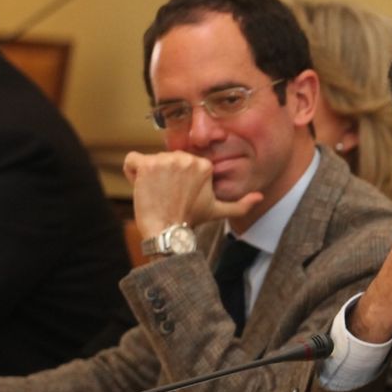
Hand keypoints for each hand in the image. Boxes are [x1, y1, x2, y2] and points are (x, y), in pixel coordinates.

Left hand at [124, 151, 262, 239]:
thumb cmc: (191, 220)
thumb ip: (241, 203)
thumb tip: (260, 197)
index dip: (176, 178)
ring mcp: (165, 161)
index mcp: (203, 165)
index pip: (182, 162)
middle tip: (165, 195)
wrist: (166, 231)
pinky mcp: (146, 165)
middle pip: (166, 159)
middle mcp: (186, 159)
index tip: (177, 194)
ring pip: (149, 160)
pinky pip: (131, 160)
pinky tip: (138, 185)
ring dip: (147, 176)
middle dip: (162, 175)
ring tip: (154, 194)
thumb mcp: (219, 211)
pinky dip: (130, 171)